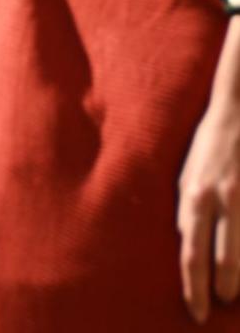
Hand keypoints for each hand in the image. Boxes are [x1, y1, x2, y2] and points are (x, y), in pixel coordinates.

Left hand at [178, 17, 239, 322]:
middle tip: (217, 308)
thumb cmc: (209, 146)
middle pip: (222, 262)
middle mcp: (219, 201)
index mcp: (193, 197)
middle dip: (221, 291)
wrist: (239, 110)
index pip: (190, 256)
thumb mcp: (186, 174)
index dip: (194, 288)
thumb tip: (186, 242)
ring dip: (239, 280)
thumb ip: (187, 209)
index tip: (196, 311)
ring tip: (234, 295)